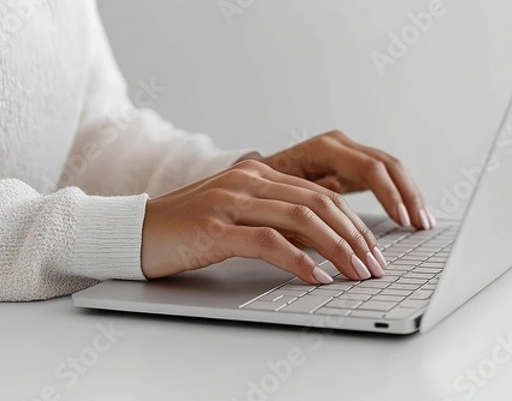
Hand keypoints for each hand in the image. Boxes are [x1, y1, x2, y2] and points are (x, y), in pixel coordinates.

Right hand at [141, 160, 386, 283]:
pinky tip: (318, 277)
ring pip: (301, 219)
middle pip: (319, 203)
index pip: (320, 193)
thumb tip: (319, 243)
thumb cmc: (187, 228)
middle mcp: (248, 180)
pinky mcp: (215, 227)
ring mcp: (231, 201)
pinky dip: (300, 261)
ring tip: (358, 273)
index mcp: (256, 174)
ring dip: (338, 248)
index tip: (371, 249)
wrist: (136, 230)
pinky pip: (269, 242)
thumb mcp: (236, 214)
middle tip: (375, 265)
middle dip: (355, 236)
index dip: (353, 222)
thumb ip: (273, 218)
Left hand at [259, 130, 435, 229]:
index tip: (401, 220)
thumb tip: (336, 188)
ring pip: (390, 169)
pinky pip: (384, 177)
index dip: (388, 194)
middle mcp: (339, 145)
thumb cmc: (263, 191)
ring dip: (409, 195)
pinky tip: (409, 216)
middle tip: (420, 225)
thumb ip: (308, 193)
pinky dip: (399, 195)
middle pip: (387, 165)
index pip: (368, 167)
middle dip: (407, 196)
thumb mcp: (280, 196)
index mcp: (323, 148)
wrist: (252, 180)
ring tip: (423, 223)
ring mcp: (347, 153)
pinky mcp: (351, 166)